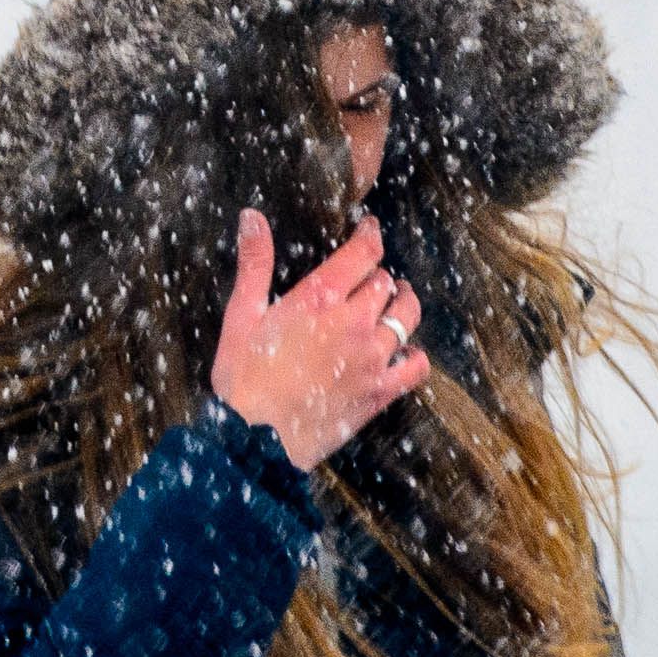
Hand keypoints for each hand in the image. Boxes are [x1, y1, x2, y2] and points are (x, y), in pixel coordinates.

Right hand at [210, 208, 427, 472]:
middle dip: (379, 276)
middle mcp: (354, 323)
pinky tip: (402, 353)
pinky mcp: (379, 392)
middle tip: (371, 278)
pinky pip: (416, 366)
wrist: (256, 440)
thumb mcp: (241, 315)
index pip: (364, 253)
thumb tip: (252, 217)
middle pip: (386, 284)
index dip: (371, 235)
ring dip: (401, 306)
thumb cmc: (242, 378)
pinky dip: (414, 355)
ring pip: (406, 317)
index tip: (370, 230)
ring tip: (393, 305)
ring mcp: (372, 358)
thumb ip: (254, 263)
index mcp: (319, 298)